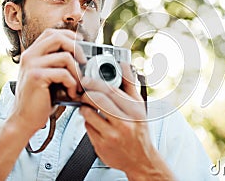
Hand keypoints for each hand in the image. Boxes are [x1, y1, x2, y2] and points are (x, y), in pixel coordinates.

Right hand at [11, 29, 85, 134]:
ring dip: (78, 72)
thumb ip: (60, 64)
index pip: (52, 33)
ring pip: (65, 57)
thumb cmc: (41, 101)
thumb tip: (83, 56)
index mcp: (32, 54)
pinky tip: (72, 94)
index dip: (69, 35)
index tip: (82, 44)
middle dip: (77, 49)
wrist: (24, 120)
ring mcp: (32, 65)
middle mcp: (30, 56)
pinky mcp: (36, 77)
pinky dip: (72, 84)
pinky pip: (63, 73)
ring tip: (79, 86)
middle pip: (58, 38)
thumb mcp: (51, 77)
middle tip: (84, 63)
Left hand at [77, 63, 175, 179]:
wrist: (140, 159)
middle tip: (84, 92)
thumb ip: (130, 85)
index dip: (95, 83)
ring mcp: (111, 136)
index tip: (88, 80)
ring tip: (88, 106)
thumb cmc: (139, 131)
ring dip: (84, 108)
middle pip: (98, 100)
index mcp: (134, 111)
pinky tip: (93, 121)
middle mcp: (124, 123)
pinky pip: (87, 128)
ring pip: (89, 114)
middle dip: (87, 93)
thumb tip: (124, 65)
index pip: (111, 91)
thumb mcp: (139, 106)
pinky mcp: (101, 146)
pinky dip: (87, 121)